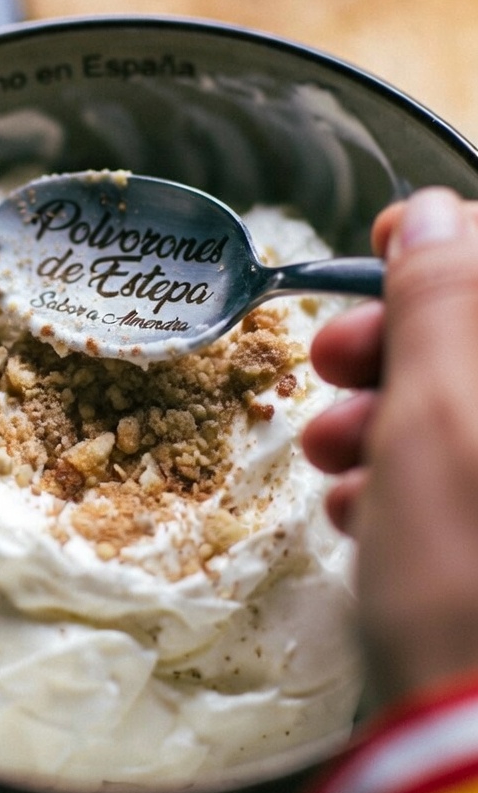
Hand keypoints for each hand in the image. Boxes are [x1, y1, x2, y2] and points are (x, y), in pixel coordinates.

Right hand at [303, 189, 477, 705]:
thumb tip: (430, 214)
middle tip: (328, 363)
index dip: (443, 248)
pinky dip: (413, 481)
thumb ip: (439, 299)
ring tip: (330, 456)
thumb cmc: (466, 578)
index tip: (377, 252)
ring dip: (391, 418)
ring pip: (468, 417)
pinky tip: (363, 515)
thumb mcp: (439, 415)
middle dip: (399, 345)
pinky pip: (466, 484)